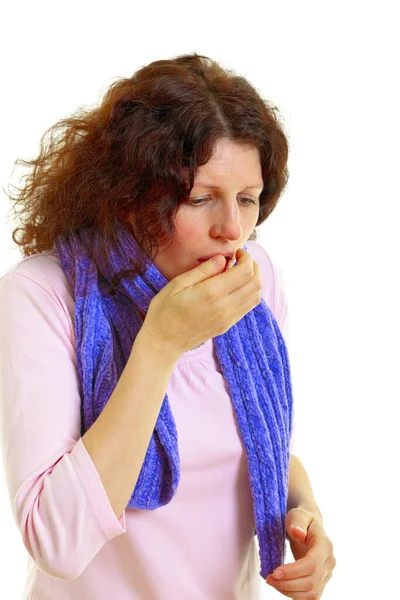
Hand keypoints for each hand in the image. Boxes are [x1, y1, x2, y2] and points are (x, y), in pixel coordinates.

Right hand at [141, 248, 261, 358]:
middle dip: (254, 267)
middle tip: (242, 260)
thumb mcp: (178, 283)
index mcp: (212, 292)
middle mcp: (225, 306)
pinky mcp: (227, 325)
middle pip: (256, 284)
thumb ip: (203, 270)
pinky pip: (247, 307)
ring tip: (240, 272)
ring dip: (254, 281)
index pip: (245, 272)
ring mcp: (228, 318)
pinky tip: (235, 287)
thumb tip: (222, 258)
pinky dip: (248, 293)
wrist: (163, 341)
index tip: (238, 252)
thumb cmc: (165, 310)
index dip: (246, 258)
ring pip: (255, 296)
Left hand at [266, 507, 335, 598]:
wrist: (309, 528)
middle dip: (288, 584)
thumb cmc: (301, 520)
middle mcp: (329, 562)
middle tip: (269, 578)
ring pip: (311, 593)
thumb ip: (297, 521)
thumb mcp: (298, 515)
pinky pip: (310, 597)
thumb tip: (298, 532)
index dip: (293, 571)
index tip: (274, 572)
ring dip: (290, 592)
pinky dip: (295, 595)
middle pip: (311, 582)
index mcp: (325, 546)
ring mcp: (327, 574)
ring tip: (273, 582)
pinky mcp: (321, 583)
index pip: (311, 564)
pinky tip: (281, 587)